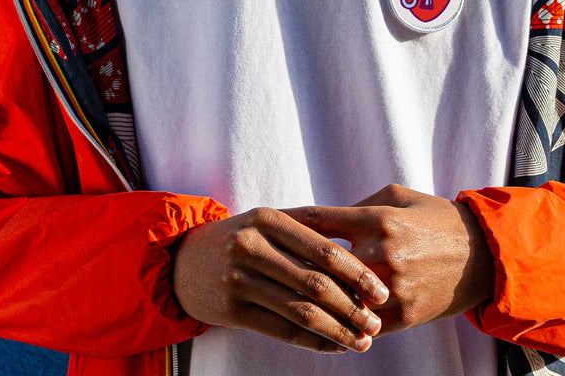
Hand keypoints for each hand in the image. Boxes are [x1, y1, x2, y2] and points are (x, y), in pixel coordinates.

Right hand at [170, 206, 390, 353]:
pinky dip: (313, 341)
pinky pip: (283, 330)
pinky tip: (333, 346)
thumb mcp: (265, 222)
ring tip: (362, 340)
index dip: (357, 273)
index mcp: (269, 218)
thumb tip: (360, 258)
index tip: (381, 290)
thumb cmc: (239, 238)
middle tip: (377, 322)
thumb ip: (306, 232)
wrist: (183, 260)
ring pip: (301, 311)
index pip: (324, 249)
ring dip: (338, 330)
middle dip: (352, 306)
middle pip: (316, 282)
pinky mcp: (232, 309)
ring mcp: (240, 278)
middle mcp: (253, 245)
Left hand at [283, 184, 494, 337]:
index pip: (318, 220)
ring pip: (337, 298)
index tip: (266, 224)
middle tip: (263, 265)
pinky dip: (338, 326)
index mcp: (376, 218)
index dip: (288, 222)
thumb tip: (325, 219)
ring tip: (280, 298)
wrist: (481, 255)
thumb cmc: (434, 217)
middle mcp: (380, 253)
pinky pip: (360, 325)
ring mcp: (391, 288)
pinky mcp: (402, 316)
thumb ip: (358, 203)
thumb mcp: (397, 195)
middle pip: (319, 264)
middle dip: (289, 264)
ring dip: (310, 299)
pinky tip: (317, 325)